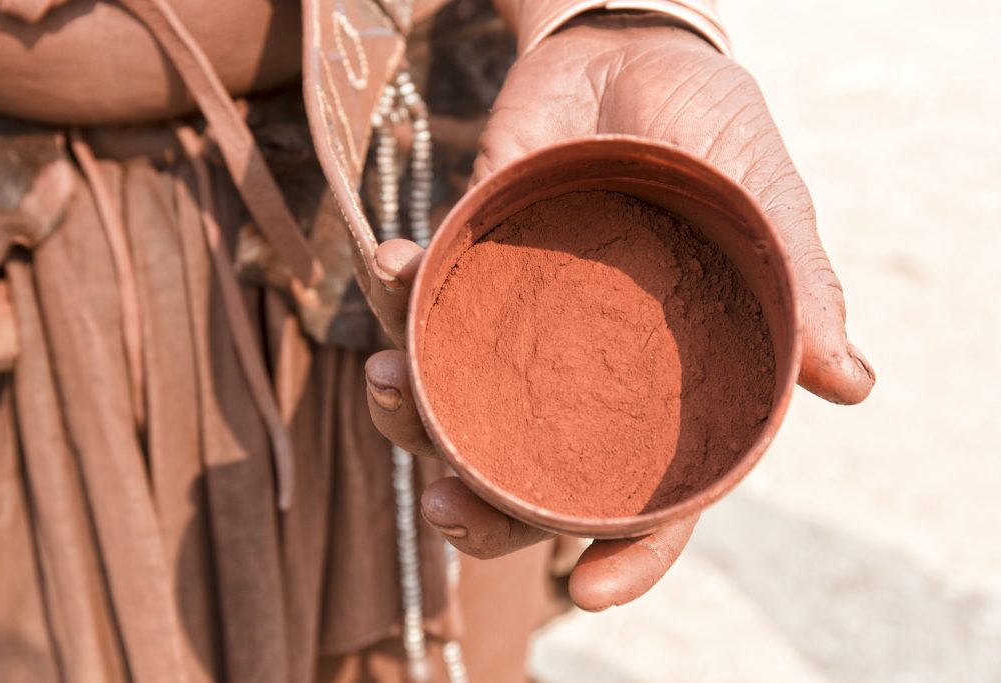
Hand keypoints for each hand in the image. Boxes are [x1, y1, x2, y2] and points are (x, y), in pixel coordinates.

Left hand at [364, 16, 874, 610]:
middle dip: (480, 509)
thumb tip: (849, 383)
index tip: (588, 593)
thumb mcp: (759, 198)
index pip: (654, 494)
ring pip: (453, 407)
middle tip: (444, 505)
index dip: (630, 554)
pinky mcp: (465, 273)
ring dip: (407, 410)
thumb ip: (796, 285)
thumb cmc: (708, 131)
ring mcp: (517, 330)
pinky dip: (391, 294)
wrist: (625, 54)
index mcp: (663, 385)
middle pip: (529, 477)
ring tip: (389, 376)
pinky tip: (390, 262)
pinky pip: (416, 304)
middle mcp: (582, 376)